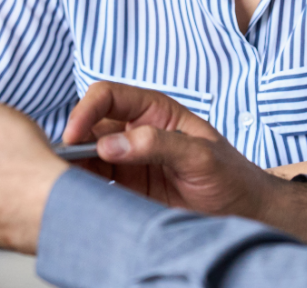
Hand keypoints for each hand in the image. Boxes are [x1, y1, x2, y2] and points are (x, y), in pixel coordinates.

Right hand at [63, 82, 306, 240]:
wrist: (243, 212)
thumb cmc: (229, 175)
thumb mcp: (199, 155)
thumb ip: (157, 144)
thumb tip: (110, 144)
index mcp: (154, 110)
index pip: (109, 96)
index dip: (87, 110)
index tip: (74, 135)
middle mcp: (136, 130)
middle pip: (91, 125)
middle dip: (73, 141)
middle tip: (63, 166)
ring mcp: (129, 159)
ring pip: (87, 154)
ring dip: (73, 166)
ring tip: (65, 183)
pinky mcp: (126, 187)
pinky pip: (95, 181)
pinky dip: (81, 186)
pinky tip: (76, 195)